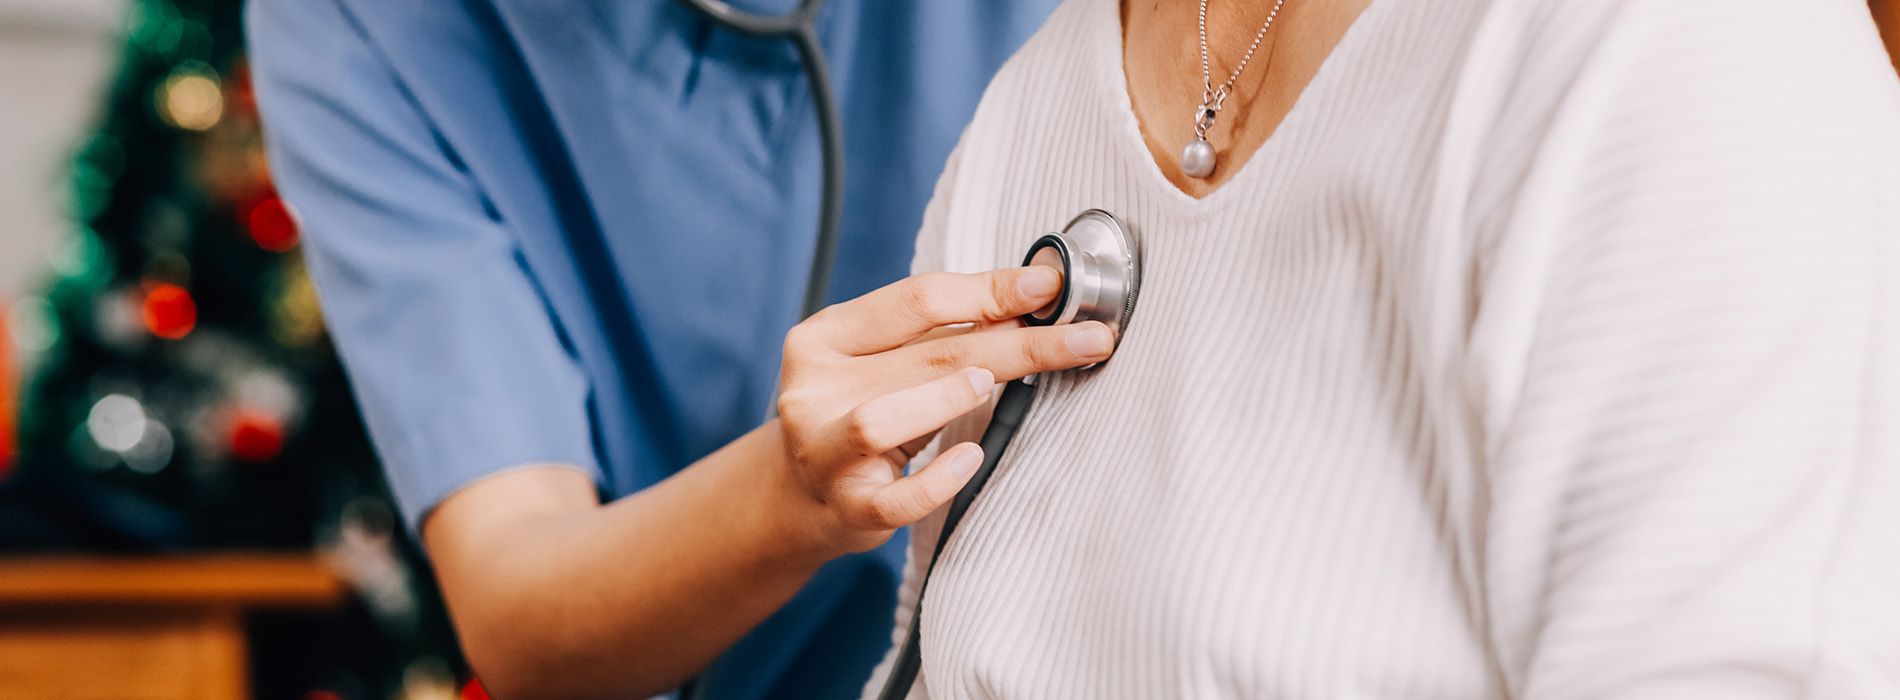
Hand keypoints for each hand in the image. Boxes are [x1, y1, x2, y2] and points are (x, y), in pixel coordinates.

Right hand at [774, 266, 1115, 555]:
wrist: (800, 495)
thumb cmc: (858, 412)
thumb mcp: (884, 362)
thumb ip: (940, 334)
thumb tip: (1032, 301)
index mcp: (824, 338)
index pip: (916, 299)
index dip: (989, 289)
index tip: (1049, 286)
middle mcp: (814, 390)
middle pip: (927, 354)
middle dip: (1017, 343)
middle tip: (1083, 338)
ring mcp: (825, 452)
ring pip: (882, 422)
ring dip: (947, 398)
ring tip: (993, 384)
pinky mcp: (849, 507)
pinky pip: (899, 498)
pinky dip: (939, 480)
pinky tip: (972, 460)